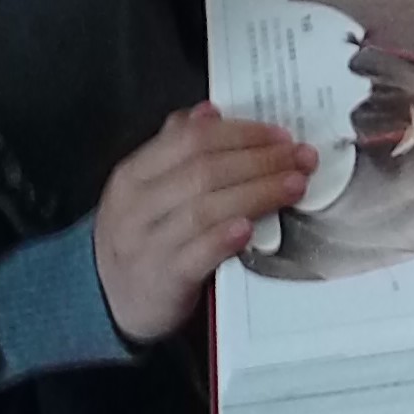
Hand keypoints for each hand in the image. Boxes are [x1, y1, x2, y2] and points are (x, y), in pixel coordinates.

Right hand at [93, 104, 316, 343]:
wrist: (112, 302)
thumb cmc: (143, 238)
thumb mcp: (147, 190)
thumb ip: (174, 149)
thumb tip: (210, 112)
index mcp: (133, 175)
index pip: (190, 140)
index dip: (241, 133)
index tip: (280, 136)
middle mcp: (134, 206)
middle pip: (204, 171)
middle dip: (261, 160)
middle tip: (301, 158)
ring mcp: (145, 244)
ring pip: (205, 209)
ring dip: (258, 193)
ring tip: (294, 185)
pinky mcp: (161, 280)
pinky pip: (195, 255)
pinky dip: (224, 238)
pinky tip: (250, 227)